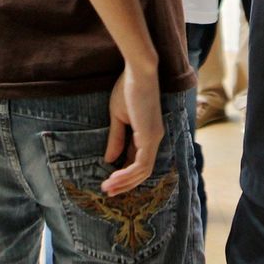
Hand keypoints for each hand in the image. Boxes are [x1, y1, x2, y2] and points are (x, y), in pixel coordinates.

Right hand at [102, 60, 162, 195]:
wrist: (137, 72)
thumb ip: (116, 138)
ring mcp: (154, 138)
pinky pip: (141, 163)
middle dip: (125, 183)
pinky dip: (128, 173)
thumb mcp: (118, 117)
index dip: (125, 173)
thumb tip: (109, 160)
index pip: (138, 161)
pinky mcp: (150, 136)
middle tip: (108, 192)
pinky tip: (114, 176)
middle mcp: (155, 138)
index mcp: (148, 133)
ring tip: (108, 187)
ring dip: (125, 181)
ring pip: (143, 171)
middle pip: (143, 171)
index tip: (109, 181)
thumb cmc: (128, 88)